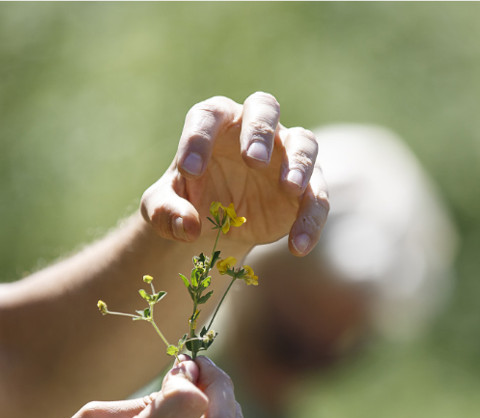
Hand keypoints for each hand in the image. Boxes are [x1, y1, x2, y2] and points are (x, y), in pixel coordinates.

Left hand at [141, 92, 328, 255]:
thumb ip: (166, 212)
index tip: (189, 171)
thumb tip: (188, 226)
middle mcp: (253, 130)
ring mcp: (284, 156)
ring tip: (289, 188)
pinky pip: (317, 198)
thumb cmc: (188, 201)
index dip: (199, 139)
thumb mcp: (162, 209)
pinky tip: (298, 247)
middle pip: (264, 108)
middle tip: (253, 160)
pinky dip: (311, 221)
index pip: (209, 115)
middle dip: (260, 131)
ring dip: (299, 163)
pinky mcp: (305, 188)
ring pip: (304, 143)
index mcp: (216, 123)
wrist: (215, 224)